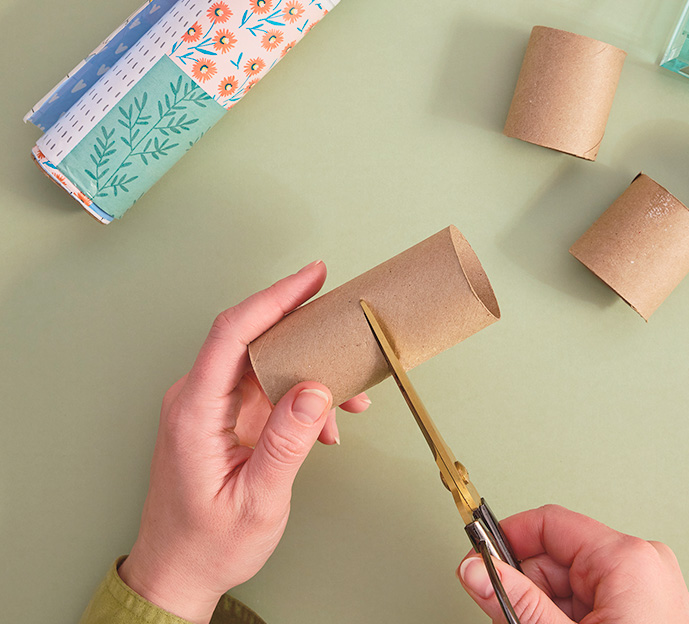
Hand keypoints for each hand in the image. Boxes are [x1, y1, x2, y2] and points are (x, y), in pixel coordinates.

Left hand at [119, 261, 369, 623]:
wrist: (178, 572)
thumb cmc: (207, 543)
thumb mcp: (256, 500)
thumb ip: (285, 444)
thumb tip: (315, 389)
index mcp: (195, 410)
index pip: (233, 333)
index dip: (274, 298)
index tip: (311, 278)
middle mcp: (199, 398)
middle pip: (254, 338)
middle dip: (306, 331)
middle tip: (345, 322)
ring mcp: (212, 406)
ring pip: (267, 363)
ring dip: (311, 373)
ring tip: (350, 398)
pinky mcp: (226, 417)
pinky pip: (268, 389)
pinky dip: (301, 398)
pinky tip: (325, 425)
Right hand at [458, 505, 688, 623]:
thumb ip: (517, 602)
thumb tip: (476, 570)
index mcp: (627, 558)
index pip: (549, 523)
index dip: (508, 540)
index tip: (479, 558)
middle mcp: (642, 563)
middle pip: (557, 557)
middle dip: (527, 588)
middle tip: (508, 617)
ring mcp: (648, 587)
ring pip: (571, 583)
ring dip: (546, 609)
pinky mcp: (647, 609)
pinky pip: (592, 601)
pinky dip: (568, 618)